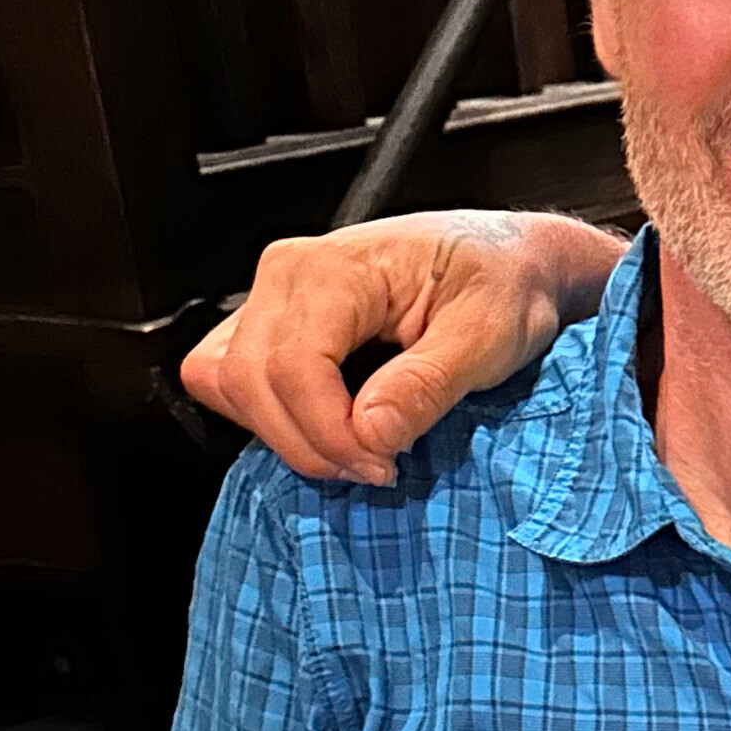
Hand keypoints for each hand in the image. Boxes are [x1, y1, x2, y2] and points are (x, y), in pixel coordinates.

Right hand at [182, 210, 621, 484]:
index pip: (293, 367)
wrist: (506, 260)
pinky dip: (268, 418)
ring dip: (281, 435)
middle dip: (309, 445)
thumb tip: (372, 431)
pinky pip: (230, 378)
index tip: (383, 465)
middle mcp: (289, 274)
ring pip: (225, 382)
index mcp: (336, 267)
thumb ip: (427, 384)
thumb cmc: (500, 282)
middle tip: (376, 469)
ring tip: (352, 454)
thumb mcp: (489, 335)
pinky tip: (327, 430)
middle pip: (248, 381)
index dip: (329, 433)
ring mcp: (273, 296)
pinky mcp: (272, 322)